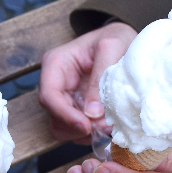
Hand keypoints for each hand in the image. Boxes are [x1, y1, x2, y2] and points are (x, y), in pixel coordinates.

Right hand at [38, 21, 136, 144]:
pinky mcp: (75, 107)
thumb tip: (92, 113)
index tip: (86, 126)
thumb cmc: (115, 38)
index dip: (65, 115)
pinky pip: (74, 129)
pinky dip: (88, 134)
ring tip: (106, 128)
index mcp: (56, 64)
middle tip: (102, 129)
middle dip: (76, 127)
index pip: (49, 95)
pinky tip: (104, 127)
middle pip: (54, 115)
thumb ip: (101, 78)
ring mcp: (64, 97)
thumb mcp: (112, 48)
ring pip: (62, 127)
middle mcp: (55, 82)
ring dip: (82, 133)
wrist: (122, 40)